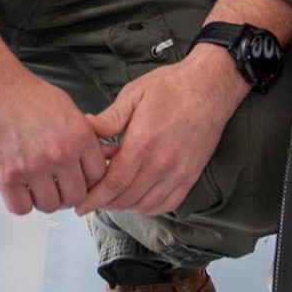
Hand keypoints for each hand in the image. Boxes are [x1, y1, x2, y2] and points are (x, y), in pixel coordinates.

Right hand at [0, 62, 109, 216]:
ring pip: (49, 205)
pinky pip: (21, 208)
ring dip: (43, 199)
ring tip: (35, 186)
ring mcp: (34, 167)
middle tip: (56, 188)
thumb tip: (96, 156)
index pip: (97, 177)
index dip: (87, 182)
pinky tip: (18, 189)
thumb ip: (83, 135)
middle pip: (75, 197)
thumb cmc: (25, 93)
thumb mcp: (67, 108)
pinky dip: (20, 202)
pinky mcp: (7, 177)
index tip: (78, 182)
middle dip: (66, 195)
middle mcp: (60, 154)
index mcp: (80, 136)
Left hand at [77, 46, 247, 218]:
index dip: (93, 198)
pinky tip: (139, 195)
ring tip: (113, 195)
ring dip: (125, 205)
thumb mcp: (134, 95)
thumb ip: (108, 119)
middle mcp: (161, 163)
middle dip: (104, 203)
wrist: (211, 86)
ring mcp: (179, 172)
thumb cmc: (172, 87)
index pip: (112, 184)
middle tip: (92, 198)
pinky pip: (168, 204)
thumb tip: (84, 131)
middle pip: (126, 199)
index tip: (80, 204)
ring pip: (145, 205)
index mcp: (142, 143)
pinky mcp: (191, 175)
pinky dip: (149, 206)